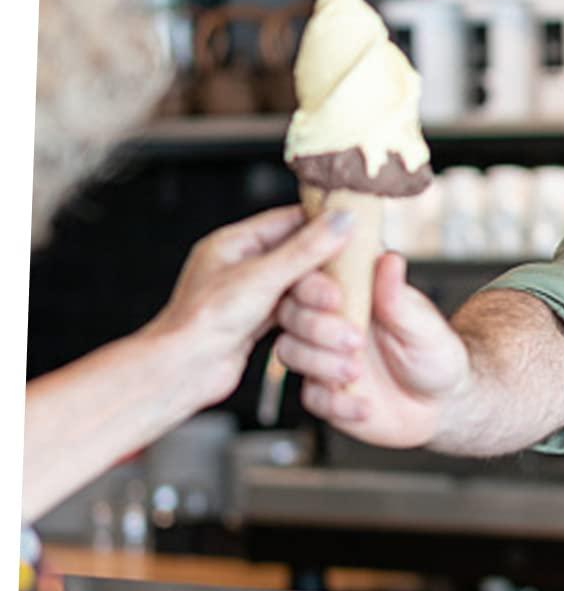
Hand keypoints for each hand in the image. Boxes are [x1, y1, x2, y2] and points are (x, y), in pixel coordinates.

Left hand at [147, 206, 354, 413]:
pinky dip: (311, 318)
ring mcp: (249, 295)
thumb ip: (306, 249)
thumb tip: (342, 220)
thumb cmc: (204, 321)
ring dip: (321, 301)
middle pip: (298, 258)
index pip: (289, 221)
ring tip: (342, 311)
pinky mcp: (256, 322)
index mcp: (234, 243)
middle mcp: (241, 266)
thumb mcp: (263, 277)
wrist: (182, 370)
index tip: (354, 230)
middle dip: (326, 274)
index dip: (323, 225)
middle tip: (349, 284)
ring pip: (298, 288)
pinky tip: (328, 324)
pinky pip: (293, 313)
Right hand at [275, 251, 469, 448]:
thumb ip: (398, 298)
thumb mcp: (423, 325)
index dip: (313, 285)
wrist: (442, 403)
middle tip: (354, 340)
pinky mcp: (324, 392)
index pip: (311, 276)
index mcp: (350, 292)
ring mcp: (322, 356)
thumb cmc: (434, 353)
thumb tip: (390, 260)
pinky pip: (311, 397)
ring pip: (289, 351)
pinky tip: (364, 405)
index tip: (335, 298)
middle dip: (315, 326)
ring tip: (356, 371)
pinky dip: (336, 403)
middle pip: (289, 312)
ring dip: (320, 362)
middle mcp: (329, 321)